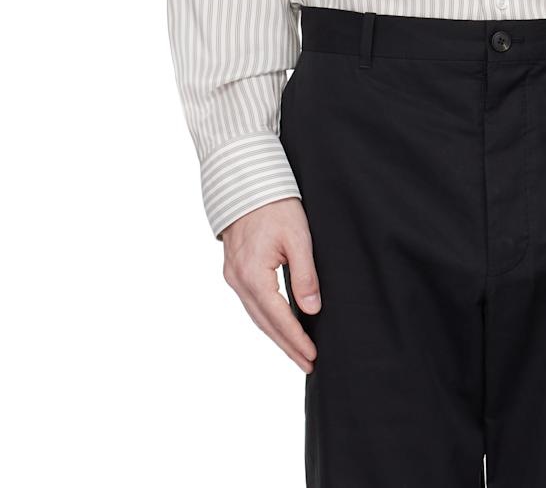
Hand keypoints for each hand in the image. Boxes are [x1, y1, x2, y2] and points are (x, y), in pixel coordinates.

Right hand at [219, 196, 319, 372]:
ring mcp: (232, 275)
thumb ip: (305, 275)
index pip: (278, 318)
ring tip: (297, 352)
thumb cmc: (276, 205)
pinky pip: (251, 303)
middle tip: (307, 364)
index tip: (312, 356)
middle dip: (287, 345)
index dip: (296, 339)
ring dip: (276, 335)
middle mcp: (238, 280)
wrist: (247, 181)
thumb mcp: (298, 237)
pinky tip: (278, 325)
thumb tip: (312, 310)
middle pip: (265, 323)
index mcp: (253, 274)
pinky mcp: (234, 269)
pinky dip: (266, 318)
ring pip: (256, 315)